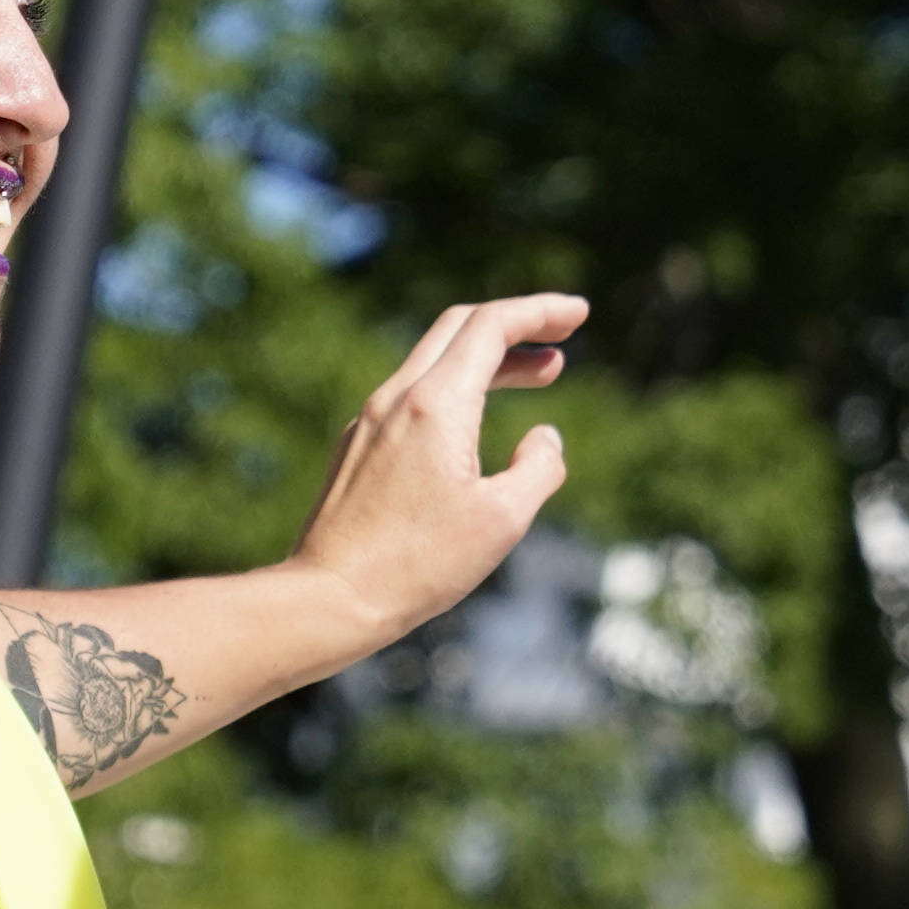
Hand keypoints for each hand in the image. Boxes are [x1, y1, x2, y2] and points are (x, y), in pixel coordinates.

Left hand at [292, 293, 584, 641]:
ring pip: (435, 361)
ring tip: (541, 375)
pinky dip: (457, 387)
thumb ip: (539, 467)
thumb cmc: (419, 565)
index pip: (491, 325)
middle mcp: (397, 398)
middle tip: (562, 337)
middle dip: (517, 324)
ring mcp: (370, 420)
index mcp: (436, 405)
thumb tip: (543, 437)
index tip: (579, 314)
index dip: (540, 311)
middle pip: (460, 327)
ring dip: (489, 359)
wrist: (330, 597)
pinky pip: (413, 394)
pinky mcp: (357, 446)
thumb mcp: (503, 520)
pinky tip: (478, 420)